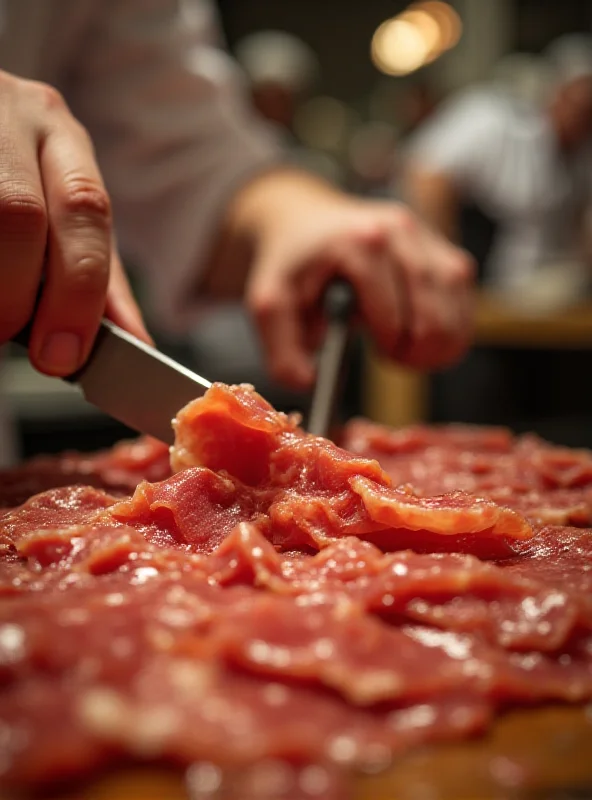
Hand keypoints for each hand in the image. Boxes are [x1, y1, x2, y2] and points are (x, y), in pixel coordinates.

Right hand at [0, 71, 148, 375]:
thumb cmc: (17, 169)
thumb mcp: (62, 205)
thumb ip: (97, 272)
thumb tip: (137, 341)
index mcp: (62, 138)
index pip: (85, 210)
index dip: (78, 290)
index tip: (64, 354)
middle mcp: (13, 115)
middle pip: (19, 212)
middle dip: (17, 293)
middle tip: (9, 336)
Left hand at [231, 170, 473, 387]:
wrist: (304, 222)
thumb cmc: (290, 266)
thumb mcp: (271, 305)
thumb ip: (283, 350)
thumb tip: (309, 383)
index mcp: (360, 243)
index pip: (394, 313)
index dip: (389, 344)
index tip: (376, 353)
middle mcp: (400, 232)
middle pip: (434, 313)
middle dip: (417, 350)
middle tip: (393, 358)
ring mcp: (427, 237)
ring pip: (458, 306)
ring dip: (440, 343)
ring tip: (409, 351)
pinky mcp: (443, 249)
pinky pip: (466, 299)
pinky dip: (453, 330)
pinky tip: (425, 338)